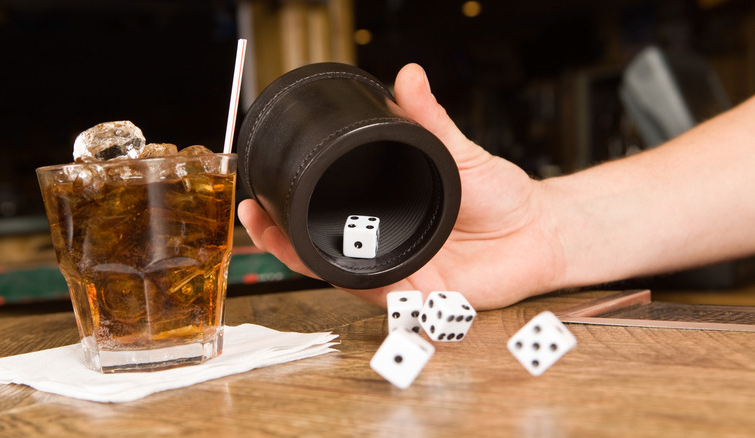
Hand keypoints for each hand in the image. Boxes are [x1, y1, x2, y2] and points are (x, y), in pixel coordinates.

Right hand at [238, 63, 564, 309]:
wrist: (541, 230)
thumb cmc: (501, 197)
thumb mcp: (459, 153)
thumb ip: (430, 120)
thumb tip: (408, 77)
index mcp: (387, 215)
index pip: (330, 214)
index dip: (292, 207)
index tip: (263, 190)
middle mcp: (387, 247)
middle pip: (322, 250)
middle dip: (281, 238)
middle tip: (255, 217)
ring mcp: (401, 275)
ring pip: (341, 276)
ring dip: (304, 261)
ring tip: (276, 239)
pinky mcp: (422, 300)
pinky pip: (382, 299)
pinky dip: (357, 285)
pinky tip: (330, 268)